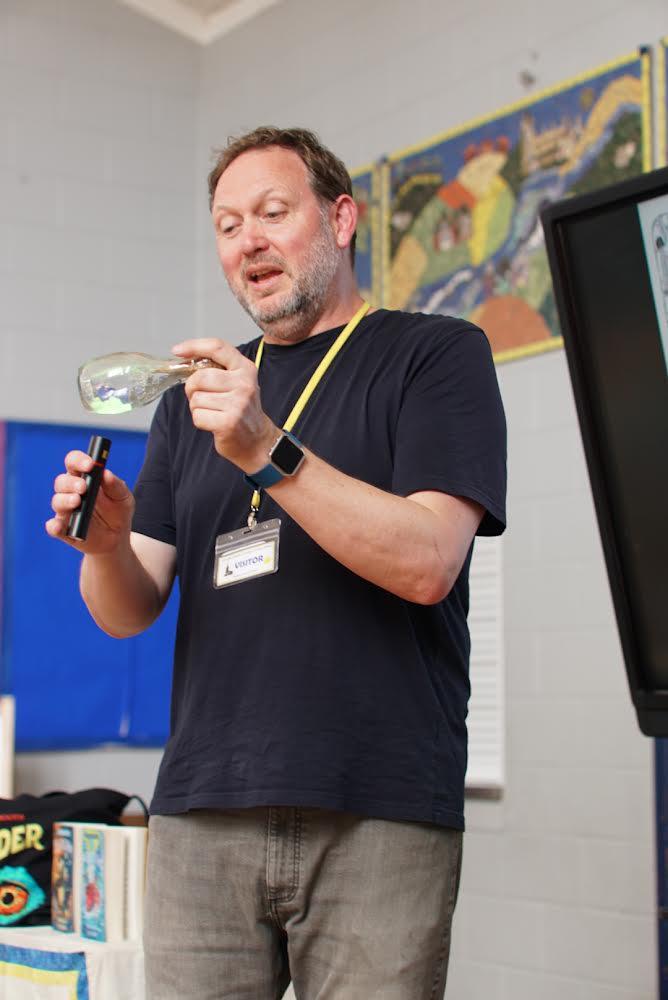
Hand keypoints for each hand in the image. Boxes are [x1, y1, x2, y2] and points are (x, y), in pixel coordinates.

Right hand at [46, 450, 134, 554]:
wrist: (117, 539)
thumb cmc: (118, 512)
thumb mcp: (123, 498)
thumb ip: (116, 485)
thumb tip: (106, 473)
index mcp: (84, 478)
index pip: (74, 463)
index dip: (79, 460)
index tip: (90, 464)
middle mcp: (70, 492)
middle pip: (62, 481)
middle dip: (71, 482)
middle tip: (83, 486)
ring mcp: (66, 511)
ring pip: (57, 501)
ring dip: (65, 500)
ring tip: (77, 501)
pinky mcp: (63, 530)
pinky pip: (53, 527)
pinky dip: (53, 526)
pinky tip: (58, 526)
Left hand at [172, 338, 277, 470]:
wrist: (257, 440)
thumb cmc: (240, 410)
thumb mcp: (237, 383)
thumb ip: (217, 369)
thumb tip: (184, 358)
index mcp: (245, 369)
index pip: (217, 347)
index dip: (194, 346)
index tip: (178, 350)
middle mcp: (244, 384)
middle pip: (200, 377)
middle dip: (192, 388)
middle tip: (201, 397)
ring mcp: (238, 404)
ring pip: (196, 398)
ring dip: (197, 407)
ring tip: (212, 412)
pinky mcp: (229, 423)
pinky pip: (198, 416)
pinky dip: (200, 421)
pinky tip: (213, 423)